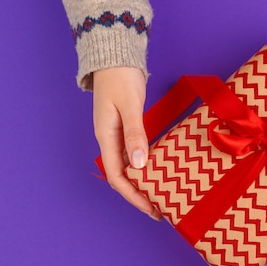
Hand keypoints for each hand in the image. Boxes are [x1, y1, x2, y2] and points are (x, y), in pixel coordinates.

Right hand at [92, 67, 161, 220]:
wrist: (115, 56)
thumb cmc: (121, 77)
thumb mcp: (129, 105)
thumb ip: (135, 134)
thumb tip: (139, 164)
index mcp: (106, 137)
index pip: (117, 176)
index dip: (133, 195)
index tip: (150, 209)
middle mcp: (109, 139)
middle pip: (121, 176)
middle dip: (138, 195)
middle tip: (159, 210)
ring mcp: (116, 134)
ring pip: (127, 167)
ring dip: (141, 183)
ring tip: (160, 196)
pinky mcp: (125, 127)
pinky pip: (133, 154)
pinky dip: (144, 167)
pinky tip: (156, 172)